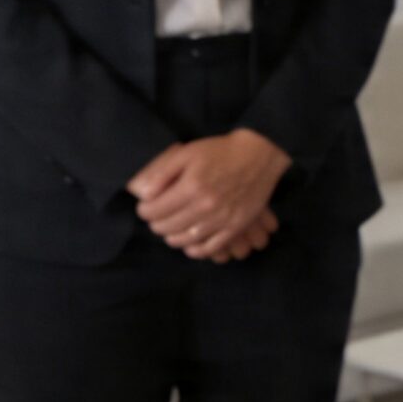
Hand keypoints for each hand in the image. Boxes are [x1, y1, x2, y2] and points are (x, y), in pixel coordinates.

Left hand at [126, 129, 290, 258]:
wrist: (258, 155)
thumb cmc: (220, 151)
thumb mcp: (187, 153)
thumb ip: (163, 174)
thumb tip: (145, 196)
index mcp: (190, 187)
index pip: (153, 212)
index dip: (144, 210)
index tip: (147, 206)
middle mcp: (205, 207)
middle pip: (166, 228)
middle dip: (156, 223)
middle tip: (158, 216)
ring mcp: (221, 219)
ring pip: (184, 240)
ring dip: (172, 236)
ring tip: (172, 228)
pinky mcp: (235, 227)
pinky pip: (209, 248)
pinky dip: (195, 250)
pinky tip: (190, 242)